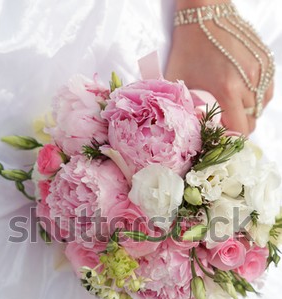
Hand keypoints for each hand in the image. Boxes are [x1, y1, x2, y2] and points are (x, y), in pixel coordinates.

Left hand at [165, 13, 273, 134]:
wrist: (205, 12)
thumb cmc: (188, 47)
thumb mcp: (178, 81)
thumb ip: (182, 108)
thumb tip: (187, 131)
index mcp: (227, 89)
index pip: (240, 130)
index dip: (231, 138)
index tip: (221, 137)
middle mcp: (248, 81)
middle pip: (252, 120)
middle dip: (239, 126)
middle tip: (224, 123)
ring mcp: (261, 71)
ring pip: (261, 107)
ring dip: (249, 112)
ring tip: (233, 107)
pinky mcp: (267, 62)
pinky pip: (267, 90)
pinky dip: (257, 97)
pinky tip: (243, 93)